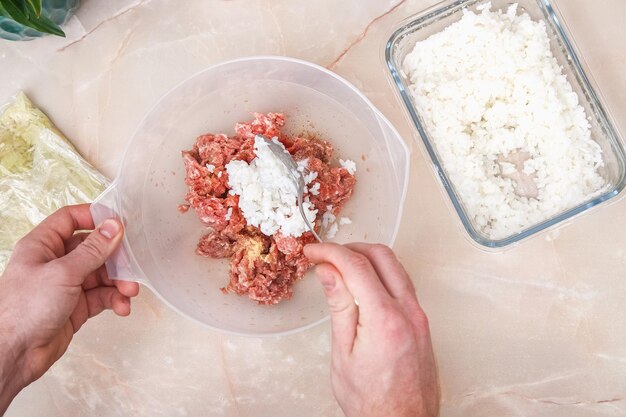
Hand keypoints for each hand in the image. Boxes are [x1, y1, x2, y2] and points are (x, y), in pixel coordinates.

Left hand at [0, 204, 138, 412]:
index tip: (118, 222)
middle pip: (93, 248)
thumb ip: (93, 250)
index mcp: (43, 246)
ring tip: (130, 292)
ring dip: (119, 282)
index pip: (70, 219)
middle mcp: (55, 263)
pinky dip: (114, 300)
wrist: (14, 354)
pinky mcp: (76, 307)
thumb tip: (114, 227)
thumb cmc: (24, 309)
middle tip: (132, 265)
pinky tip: (121, 306)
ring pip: (101, 274)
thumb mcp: (64, 272)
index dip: (94, 217)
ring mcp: (66, 285)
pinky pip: (102, 296)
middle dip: (115, 258)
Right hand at [304, 243, 439, 416]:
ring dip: (368, 258)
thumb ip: (339, 306)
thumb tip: (329, 272)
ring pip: (396, 267)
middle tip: (326, 255)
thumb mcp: (344, 353)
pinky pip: (403, 284)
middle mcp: (409, 312)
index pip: (356, 266)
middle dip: (350, 247)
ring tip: (341, 267)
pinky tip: (364, 283)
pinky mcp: (422, 323)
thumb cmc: (373, 401)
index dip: (330, 252)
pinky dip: (381, 274)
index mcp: (385, 319)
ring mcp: (419, 317)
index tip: (313, 251)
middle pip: (382, 256)